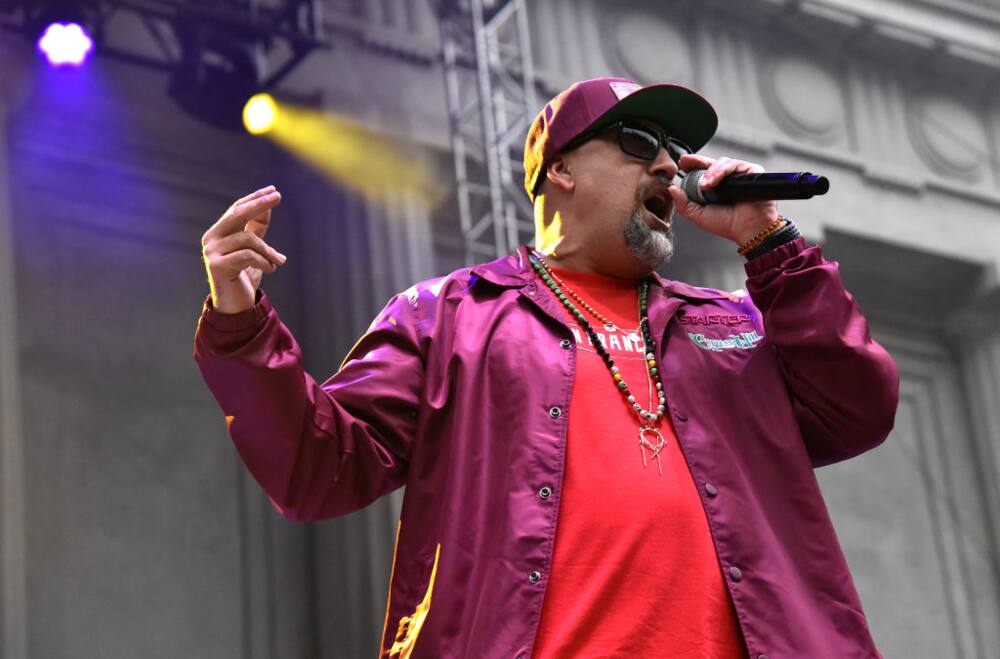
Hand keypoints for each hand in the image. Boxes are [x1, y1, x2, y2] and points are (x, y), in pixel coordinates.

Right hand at [201, 185, 285, 313]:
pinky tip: (271, 269)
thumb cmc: (244, 277)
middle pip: (237, 214)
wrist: (235, 306)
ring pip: (248, 239)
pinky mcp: (216, 265)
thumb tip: (267, 206)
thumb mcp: (253, 250)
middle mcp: (211, 239)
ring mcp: (211, 252)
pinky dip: (263, 261)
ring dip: (268, 250)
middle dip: (259, 204)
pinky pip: (247, 255)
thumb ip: (257, 230)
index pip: (236, 209)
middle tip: (277, 196)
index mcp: (218, 232)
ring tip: (278, 261)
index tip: (273, 191)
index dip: (255, 199)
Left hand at [667, 154, 778, 244]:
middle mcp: (727, 179)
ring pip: (722, 163)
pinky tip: (713, 182)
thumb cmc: (727, 224)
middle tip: (685, 161)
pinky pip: (735, 165)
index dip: (692, 165)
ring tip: (704, 185)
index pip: (702, 172)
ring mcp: (739, 175)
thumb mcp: (698, 215)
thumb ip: (683, 203)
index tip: (681, 163)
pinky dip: (722, 171)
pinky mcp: (752, 172)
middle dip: (697, 161)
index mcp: (715, 188)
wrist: (748, 229)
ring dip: (710, 172)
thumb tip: (672, 188)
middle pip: (711, 163)